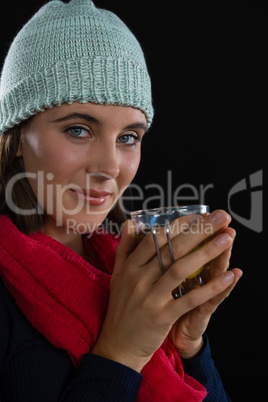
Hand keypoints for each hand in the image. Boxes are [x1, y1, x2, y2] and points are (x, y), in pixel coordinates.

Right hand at [92, 210, 241, 371]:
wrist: (118, 345)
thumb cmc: (122, 308)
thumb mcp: (118, 276)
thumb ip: (124, 248)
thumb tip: (130, 223)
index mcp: (129, 267)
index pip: (154, 238)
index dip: (177, 225)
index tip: (197, 215)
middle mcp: (138, 279)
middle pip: (171, 249)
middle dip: (198, 231)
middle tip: (219, 217)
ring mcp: (150, 297)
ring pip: (181, 269)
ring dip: (206, 252)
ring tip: (226, 239)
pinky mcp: (163, 316)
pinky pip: (190, 298)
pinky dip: (211, 287)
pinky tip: (229, 276)